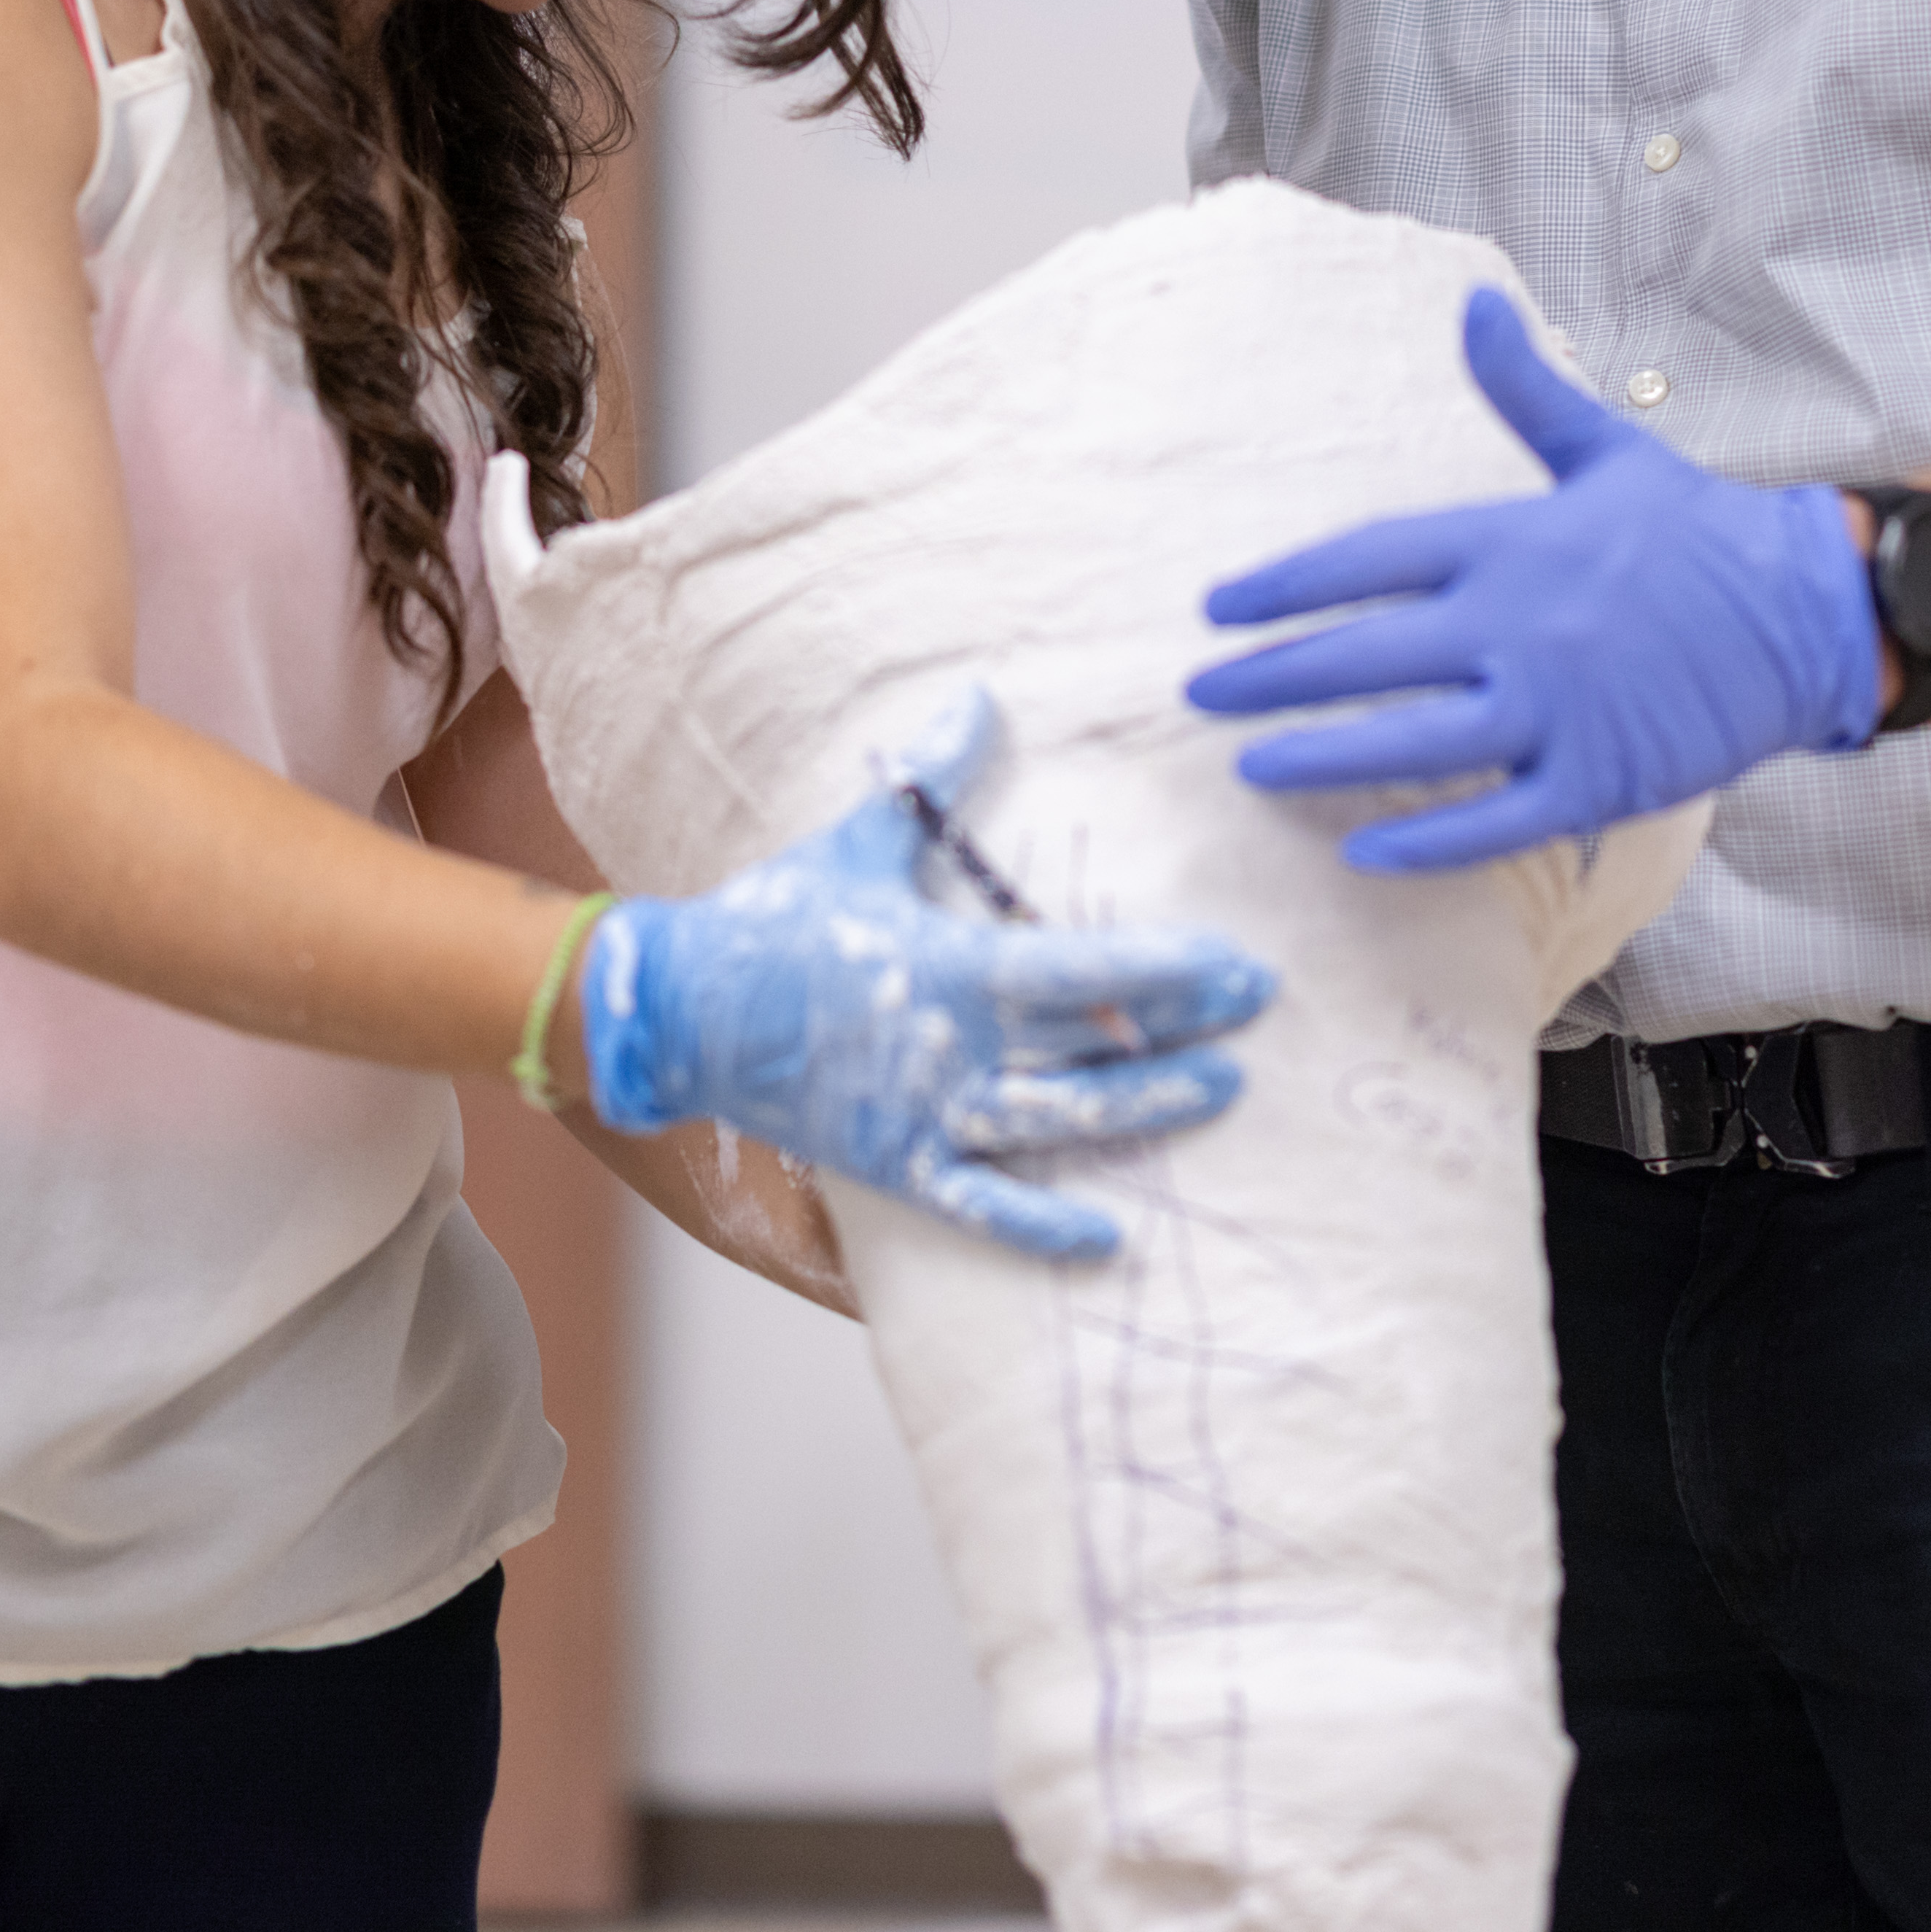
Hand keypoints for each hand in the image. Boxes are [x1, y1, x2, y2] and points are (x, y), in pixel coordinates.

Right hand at [580, 686, 1274, 1263]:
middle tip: (1255, 1011)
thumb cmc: (771, 920)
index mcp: (944, 965)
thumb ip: (931, 780)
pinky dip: (1040, 1227)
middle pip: (1089, 1045)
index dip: (1163, 969)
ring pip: (1057, 1123)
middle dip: (1181, 1028)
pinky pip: (980, 1205)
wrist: (675, 1009)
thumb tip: (983, 695)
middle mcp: (948, 1048)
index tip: (1233, 962)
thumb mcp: (857, 841)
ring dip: (1143, 1108)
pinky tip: (1108, 1236)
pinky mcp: (897, 1166)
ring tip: (1220, 1089)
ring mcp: (925, 1116)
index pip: (1079, 967)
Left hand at [1184, 289, 1879, 877]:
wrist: (1806, 610)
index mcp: (1512, 541)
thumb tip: (1472, 304)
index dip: (1285, 586)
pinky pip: (1494, 818)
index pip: (1368, 562)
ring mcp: (1559, 707)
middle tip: (1199, 693)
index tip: (1217, 607)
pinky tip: (1362, 849)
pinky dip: (1427, 840)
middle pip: (1369, 655)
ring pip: (1416, 742)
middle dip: (1275, 675)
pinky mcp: (1598, 775)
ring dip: (1323, 756)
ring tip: (1250, 766)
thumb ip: (1523, 388)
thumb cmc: (1697, 531)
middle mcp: (1520, 624)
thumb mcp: (1605, 449)